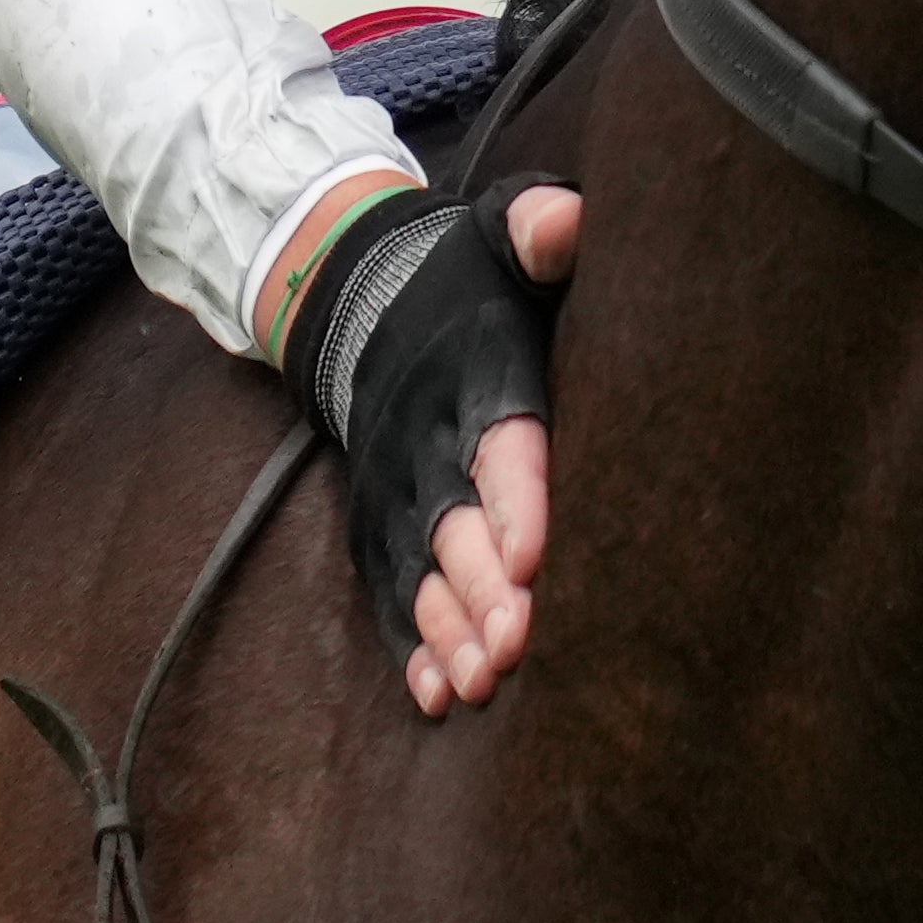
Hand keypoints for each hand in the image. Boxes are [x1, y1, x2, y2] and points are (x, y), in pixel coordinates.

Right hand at [404, 189, 573, 716]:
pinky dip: (410, 645)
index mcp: (474, 370)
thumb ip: (540, 226)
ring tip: (483, 683)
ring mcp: (395, 486)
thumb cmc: (466, 273)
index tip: (535, 558)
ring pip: (420, 568)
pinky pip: (388, 590)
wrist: (359, 292)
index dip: (515, 500)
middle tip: (518, 646)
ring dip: (449, 628)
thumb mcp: (500, 226)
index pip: (500, 439)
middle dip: (483, 587)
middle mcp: (424, 437)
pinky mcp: (379, 520)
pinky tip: (438, 696)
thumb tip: (564, 226)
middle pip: (455, 522)